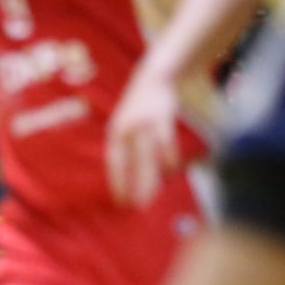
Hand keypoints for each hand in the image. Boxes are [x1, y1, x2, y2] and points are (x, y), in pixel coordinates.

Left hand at [105, 66, 180, 207]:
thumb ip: (127, 149)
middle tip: (137, 206)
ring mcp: (144, 122)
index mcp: (115, 133)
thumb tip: (131, 178)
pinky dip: (168, 157)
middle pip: (131, 163)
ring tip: (152, 196)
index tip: (120, 201)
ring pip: (148, 156)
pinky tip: (170, 172)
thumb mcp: (125, 126)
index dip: (117, 181)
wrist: (153, 77)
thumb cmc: (139, 109)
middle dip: (134, 185)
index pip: (114, 162)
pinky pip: (165, 141)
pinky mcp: (162, 117)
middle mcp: (127, 129)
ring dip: (150, 177)